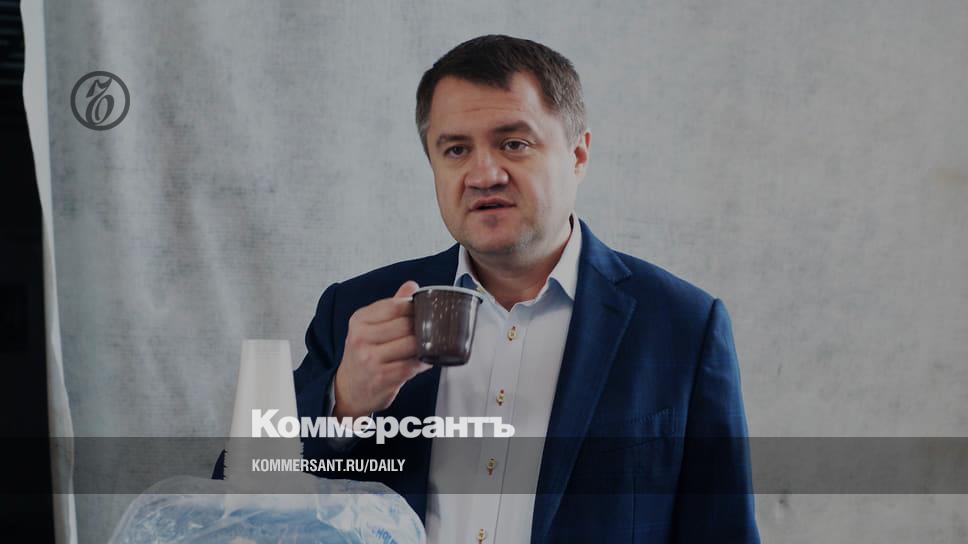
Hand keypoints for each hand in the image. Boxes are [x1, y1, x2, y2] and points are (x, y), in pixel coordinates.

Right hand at [332, 281, 431, 417]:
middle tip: (432, 330)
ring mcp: (370, 359)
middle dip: (423, 327)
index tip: (424, 311)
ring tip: (429, 345)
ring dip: (426, 345)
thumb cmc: (363, 355)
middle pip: (406, 325)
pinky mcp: (382, 378)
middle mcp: (361, 338)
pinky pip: (412, 365)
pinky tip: (425, 360)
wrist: (347, 389)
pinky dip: (423, 362)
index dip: (415, 308)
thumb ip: (391, 306)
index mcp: (359, 320)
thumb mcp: (369, 327)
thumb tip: (412, 286)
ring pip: (412, 344)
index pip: (395, 306)